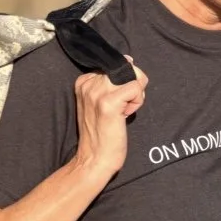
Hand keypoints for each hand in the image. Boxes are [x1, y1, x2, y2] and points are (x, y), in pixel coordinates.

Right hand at [71, 55, 147, 176]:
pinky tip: (125, 115)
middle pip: (127, 68)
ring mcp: (97, 92)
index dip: (123, 84)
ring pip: (133, 77)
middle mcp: (88, 83)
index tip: (115, 103)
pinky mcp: (109, 103)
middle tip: (121, 108)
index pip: (117, 65)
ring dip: (135, 97)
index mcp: (84, 81)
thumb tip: (130, 60)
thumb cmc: (102, 133)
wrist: (94, 159)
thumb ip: (113, 82)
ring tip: (122, 113)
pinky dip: (137, 102)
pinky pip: (136, 88)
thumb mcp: (102, 102)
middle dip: (132, 88)